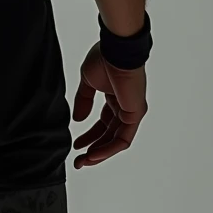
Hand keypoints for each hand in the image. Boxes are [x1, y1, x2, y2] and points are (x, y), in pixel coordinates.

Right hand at [72, 41, 147, 167]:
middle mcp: (124, 105)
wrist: (116, 51)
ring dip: (100, 153)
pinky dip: (108, 148)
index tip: (77, 144)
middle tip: (79, 160)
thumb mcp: (87, 81)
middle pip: (109, 134)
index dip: (89, 135)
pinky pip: (122, 138)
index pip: (103, 123)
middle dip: (93, 149)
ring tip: (84, 161)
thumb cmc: (104, 58)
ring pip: (116, 140)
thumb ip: (83, 101)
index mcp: (114, 97)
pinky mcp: (135, 115)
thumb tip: (78, 119)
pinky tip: (94, 154)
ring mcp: (131, 111)